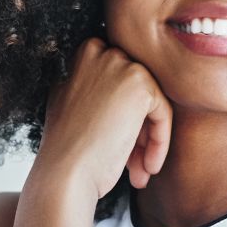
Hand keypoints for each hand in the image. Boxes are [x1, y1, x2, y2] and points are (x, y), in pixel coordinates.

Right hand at [29, 37, 173, 198]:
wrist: (64, 173)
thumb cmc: (66, 150)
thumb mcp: (71, 105)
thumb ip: (94, 89)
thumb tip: (124, 96)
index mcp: (81, 55)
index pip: (118, 81)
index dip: (121, 116)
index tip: (119, 144)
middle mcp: (99, 52)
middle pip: (136, 90)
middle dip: (137, 129)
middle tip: (133, 163)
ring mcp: (120, 65)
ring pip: (151, 103)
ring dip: (148, 140)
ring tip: (139, 171)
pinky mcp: (140, 86)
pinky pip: (163, 113)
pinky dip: (159, 142)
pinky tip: (147, 168)